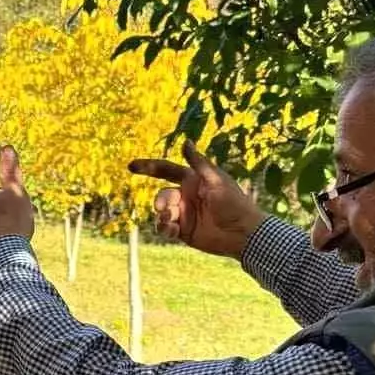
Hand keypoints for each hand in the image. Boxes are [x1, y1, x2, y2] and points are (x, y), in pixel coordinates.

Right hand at [129, 140, 264, 259]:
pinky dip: (164, 229)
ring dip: (162, 216)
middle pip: (162, 195)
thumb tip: (185, 141)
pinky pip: (165, 228)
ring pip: (161, 213)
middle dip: (160, 201)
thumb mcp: (215, 180)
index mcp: (192, 180)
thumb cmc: (233, 203)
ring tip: (170, 222)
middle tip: (165, 209)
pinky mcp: (183, 232)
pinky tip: (171, 231)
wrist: (242, 233)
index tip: (131, 166)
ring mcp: (184, 214)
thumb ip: (198, 163)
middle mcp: (185, 196)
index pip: (166, 171)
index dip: (148, 167)